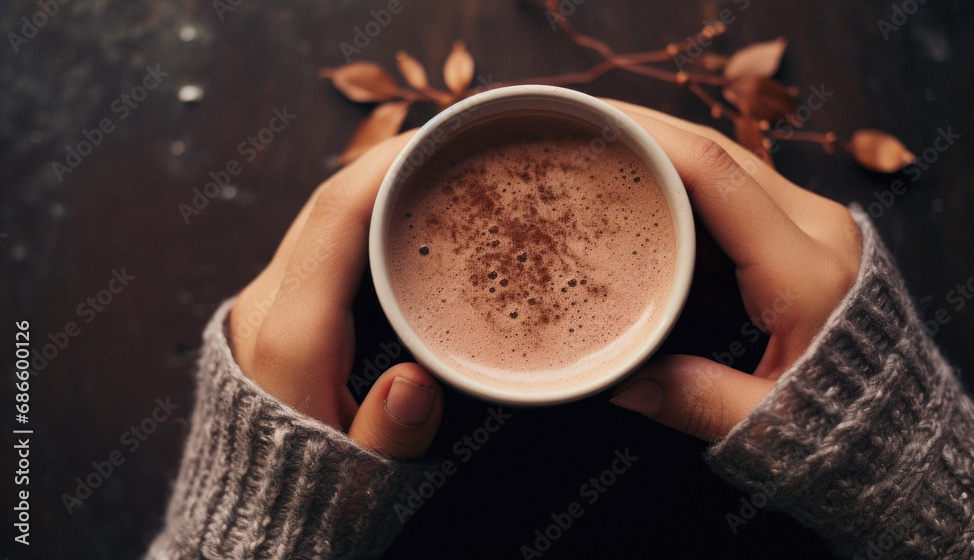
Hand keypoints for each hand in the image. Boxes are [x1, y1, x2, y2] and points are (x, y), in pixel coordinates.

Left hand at [228, 131, 443, 459]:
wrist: (257, 507)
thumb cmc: (311, 489)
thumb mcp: (357, 479)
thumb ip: (388, 433)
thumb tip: (416, 381)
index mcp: (290, 335)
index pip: (336, 220)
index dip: (385, 165)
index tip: (440, 133)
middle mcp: (273, 303)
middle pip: (330, 203)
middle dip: (392, 158)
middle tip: (462, 136)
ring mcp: (273, 300)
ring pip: (326, 215)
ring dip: (382, 178)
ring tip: (447, 159)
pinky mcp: (285, 306)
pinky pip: (327, 238)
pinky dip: (371, 209)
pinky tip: (415, 206)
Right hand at [605, 100, 862, 440]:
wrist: (900, 423)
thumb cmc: (842, 424)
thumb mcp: (766, 423)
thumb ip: (696, 401)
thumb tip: (620, 388)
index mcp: (806, 272)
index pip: (720, 180)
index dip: (656, 144)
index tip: (600, 128)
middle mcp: (817, 230)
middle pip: (721, 155)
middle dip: (651, 131)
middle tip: (585, 124)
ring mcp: (815, 225)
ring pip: (729, 164)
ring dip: (668, 148)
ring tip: (604, 143)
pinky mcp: (804, 232)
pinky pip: (737, 188)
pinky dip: (687, 178)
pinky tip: (645, 180)